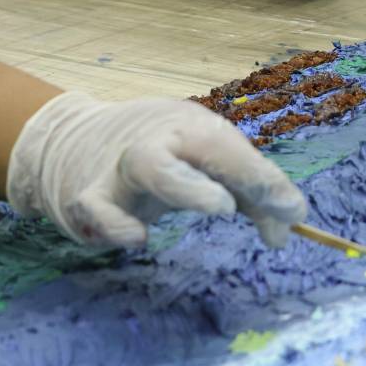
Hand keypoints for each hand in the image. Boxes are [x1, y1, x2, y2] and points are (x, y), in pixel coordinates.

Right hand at [7, 90, 306, 248]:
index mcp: (187, 126)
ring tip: (221, 206)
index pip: (230, 147)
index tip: (294, 213)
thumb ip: (249, 195)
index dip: (263, 178)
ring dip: (186, 186)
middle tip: (257, 199)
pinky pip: (98, 211)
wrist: (70, 141)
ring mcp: (119, 167)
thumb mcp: (204, 163)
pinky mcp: (88, 198)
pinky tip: (138, 238)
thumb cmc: (156, 155)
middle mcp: (156, 139)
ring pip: (147, 164)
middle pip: (199, 140)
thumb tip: (289, 229)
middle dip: (233, 167)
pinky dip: (116, 225)